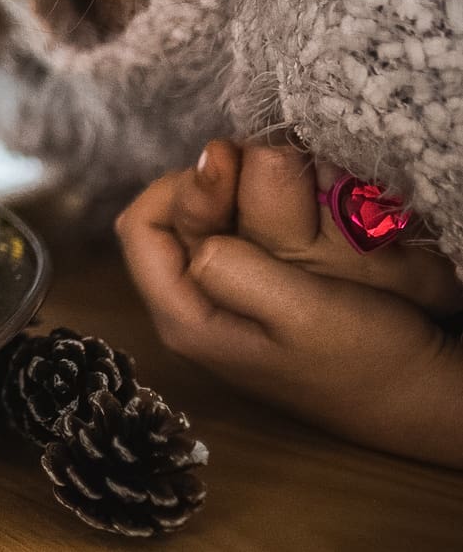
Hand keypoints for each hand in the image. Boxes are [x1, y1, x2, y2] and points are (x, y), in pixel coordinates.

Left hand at [118, 153, 462, 467]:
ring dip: (240, 191)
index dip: (176, 186)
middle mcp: (195, 306)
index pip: (139, 227)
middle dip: (212, 183)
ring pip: (209, 219)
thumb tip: (193, 230)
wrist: (423, 397)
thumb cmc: (366, 361)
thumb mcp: (302, 314)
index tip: (227, 166)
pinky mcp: (260, 291)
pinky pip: (245, 233)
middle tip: (258, 165)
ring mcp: (228, 297)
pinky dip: (266, 209)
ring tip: (286, 183)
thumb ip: (237, 270)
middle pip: (171, 217)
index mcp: (185, 317)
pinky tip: (302, 205)